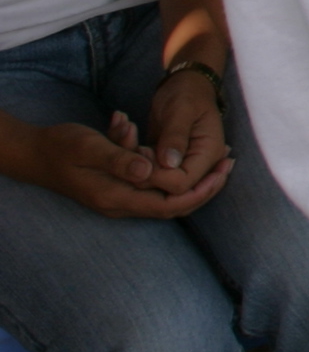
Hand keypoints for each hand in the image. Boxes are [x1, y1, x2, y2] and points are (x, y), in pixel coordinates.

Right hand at [20, 116, 231, 219]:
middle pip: (173, 205)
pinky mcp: (118, 188)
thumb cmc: (62, 146)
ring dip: (191, 179)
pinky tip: (185, 154)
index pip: (169, 205)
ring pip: (164, 195)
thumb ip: (119, 159)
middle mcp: (120, 203)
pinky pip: (151, 184)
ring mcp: (118, 198)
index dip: (199, 192)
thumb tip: (150, 171)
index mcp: (116, 196)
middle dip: (204, 187)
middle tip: (229, 163)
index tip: (222, 172)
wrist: (35, 153)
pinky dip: (168, 171)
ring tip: (219, 159)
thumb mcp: (90, 147)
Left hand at [142, 68, 230, 199]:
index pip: (182, 184)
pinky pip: (152, 178)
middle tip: (136, 148)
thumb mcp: (181, 110)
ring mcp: (185, 167)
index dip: (157, 176)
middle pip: (173, 194)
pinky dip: (137, 166)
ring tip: (134, 143)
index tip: (140, 151)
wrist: (186, 85)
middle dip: (147, 177)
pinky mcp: (169, 165)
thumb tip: (169, 163)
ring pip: (159, 189)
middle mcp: (199, 166)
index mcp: (209, 154)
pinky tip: (132, 145)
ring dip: (139, 171)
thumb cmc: (187, 93)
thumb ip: (175, 136)